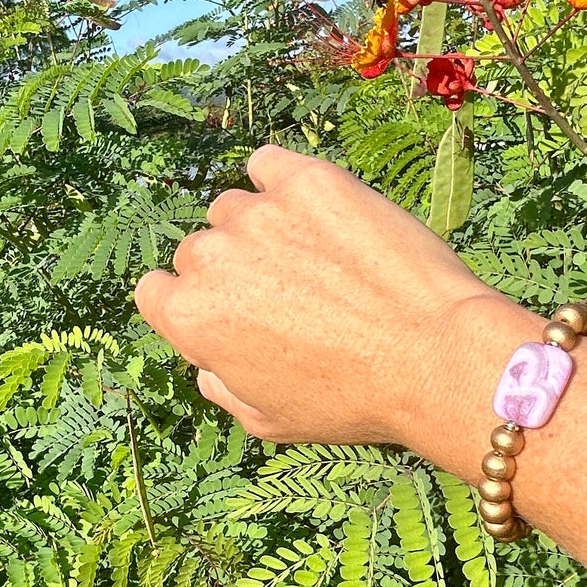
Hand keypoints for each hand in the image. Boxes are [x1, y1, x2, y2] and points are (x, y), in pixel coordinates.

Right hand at [134, 144, 507, 447]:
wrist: (432, 355)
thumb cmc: (352, 399)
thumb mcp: (267, 421)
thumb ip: (220, 387)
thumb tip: (208, 364)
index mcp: (191, 318)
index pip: (154, 292)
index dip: (191, 307)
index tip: (229, 316)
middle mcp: (210, 258)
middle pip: (199, 251)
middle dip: (232, 271)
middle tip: (287, 295)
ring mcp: (258, 212)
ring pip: (234, 209)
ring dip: (259, 228)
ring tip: (313, 257)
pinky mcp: (306, 179)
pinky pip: (268, 165)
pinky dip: (281, 181)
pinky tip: (313, 208)